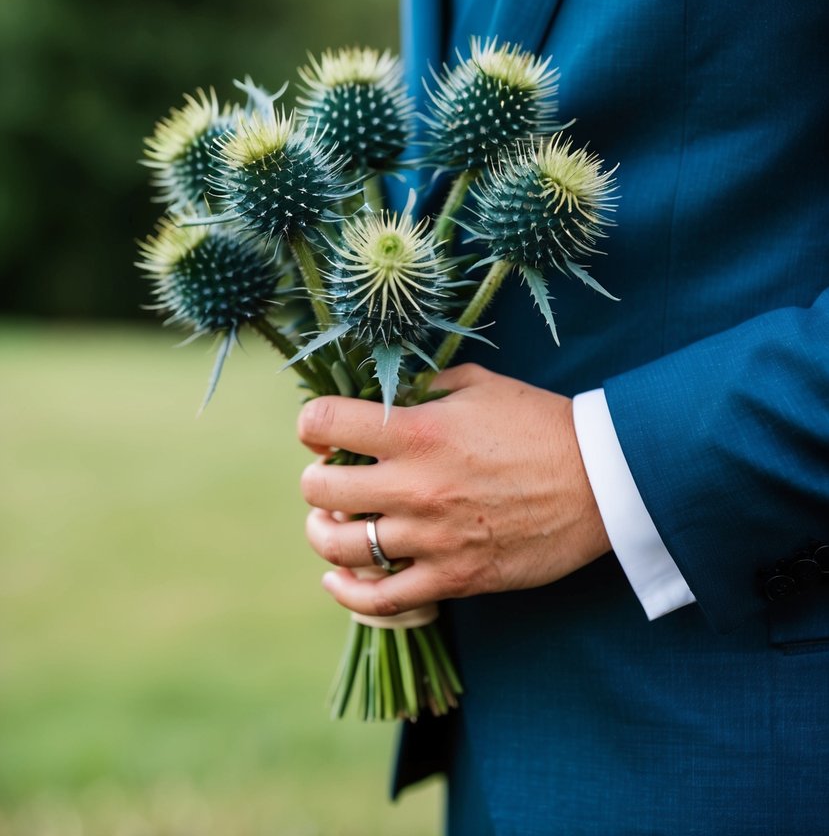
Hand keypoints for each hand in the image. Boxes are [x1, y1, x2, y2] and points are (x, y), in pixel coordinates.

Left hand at [297, 363, 610, 617]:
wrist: (601, 480)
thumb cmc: (540, 424)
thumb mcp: (479, 385)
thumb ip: (425, 388)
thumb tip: (385, 395)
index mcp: (418, 430)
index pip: (325, 423)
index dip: (312, 424)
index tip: (322, 430)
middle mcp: (415, 485)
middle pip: (320, 490)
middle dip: (316, 480)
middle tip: (330, 477)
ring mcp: (432, 537)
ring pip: (340, 547)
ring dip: (323, 533)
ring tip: (331, 524)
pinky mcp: (453, 578)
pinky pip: (379, 599)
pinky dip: (347, 593)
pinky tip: (340, 579)